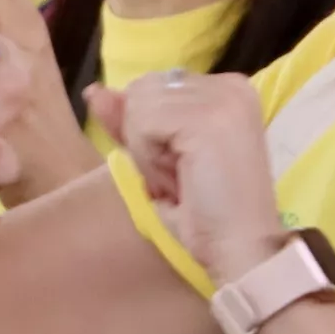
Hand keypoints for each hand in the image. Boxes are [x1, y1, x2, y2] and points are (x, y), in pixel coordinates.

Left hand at [88, 70, 286, 284]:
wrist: (240, 249)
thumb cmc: (206, 214)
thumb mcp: (160, 157)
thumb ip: (130, 119)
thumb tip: (95, 91)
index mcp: (228, 89)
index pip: (154, 85)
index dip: (150, 130)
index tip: (183, 167)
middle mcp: (231, 84)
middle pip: (143, 89)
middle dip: (147, 139)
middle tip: (184, 176)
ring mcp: (222, 98)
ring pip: (139, 105)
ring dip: (148, 153)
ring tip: (183, 181)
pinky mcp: (208, 117)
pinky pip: (143, 123)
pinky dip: (149, 159)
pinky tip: (179, 181)